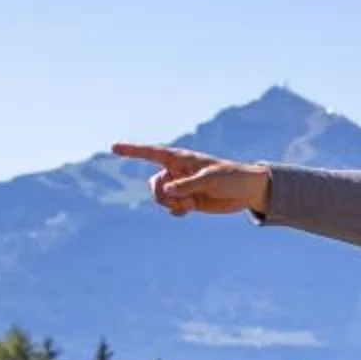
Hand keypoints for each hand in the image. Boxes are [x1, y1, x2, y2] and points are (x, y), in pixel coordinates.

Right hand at [113, 142, 270, 217]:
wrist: (247, 191)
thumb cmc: (231, 177)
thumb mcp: (210, 180)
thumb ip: (188, 185)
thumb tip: (166, 191)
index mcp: (180, 159)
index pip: (151, 153)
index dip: (132, 150)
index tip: (113, 148)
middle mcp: (176, 171)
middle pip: (154, 185)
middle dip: (162, 197)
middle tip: (183, 200)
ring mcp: (180, 186)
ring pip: (161, 199)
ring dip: (173, 205)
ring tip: (192, 203)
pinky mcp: (187, 200)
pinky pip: (171, 208)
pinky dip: (177, 211)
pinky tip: (189, 210)